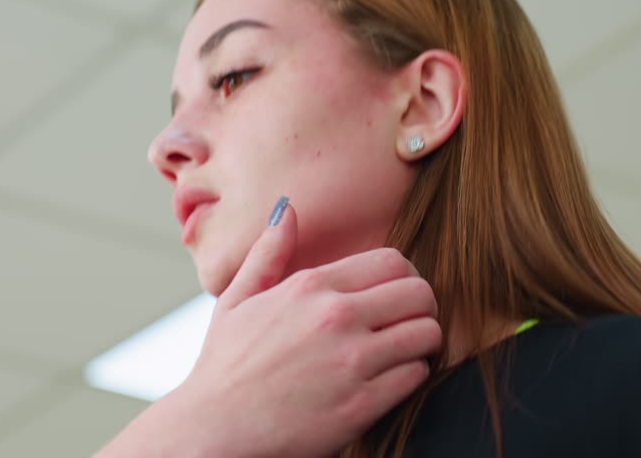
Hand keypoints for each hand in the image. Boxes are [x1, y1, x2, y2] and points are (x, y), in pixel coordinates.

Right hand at [170, 199, 441, 457]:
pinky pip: (416, 375)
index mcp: (309, 287)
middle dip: (422, 307)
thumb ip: (268, 253)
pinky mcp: (361, 404)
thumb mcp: (235, 301)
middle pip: (420, 293)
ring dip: (422, 344)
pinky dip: (411, 378)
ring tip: (404, 354)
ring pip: (427, 333)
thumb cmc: (223, 368)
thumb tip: (286, 208)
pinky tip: (390, 382)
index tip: (396, 297)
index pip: (392, 261)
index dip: (405, 277)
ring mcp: (350, 361)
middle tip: (409, 324)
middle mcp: (335, 316)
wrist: (213, 431)